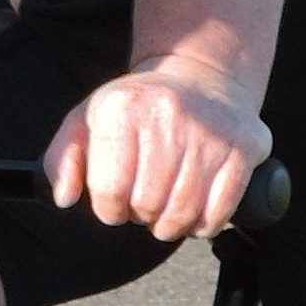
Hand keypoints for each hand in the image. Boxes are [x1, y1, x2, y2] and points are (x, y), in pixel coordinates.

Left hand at [43, 55, 272, 240]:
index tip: (114, 202)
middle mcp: (167, 115)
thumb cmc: (139, 109)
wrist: (202, 79)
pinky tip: (195, 212)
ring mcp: (209, 133)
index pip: (108, 190)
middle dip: (140, 215)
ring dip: (171, 226)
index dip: (108, 208)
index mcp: (122, 107)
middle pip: (146, 204)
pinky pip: (220, 212)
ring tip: (165, 211)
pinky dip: (204, 225)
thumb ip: (63, 158)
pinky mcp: (242, 149)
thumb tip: (63, 198)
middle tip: (144, 203)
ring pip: (183, 212)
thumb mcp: (90, 119)